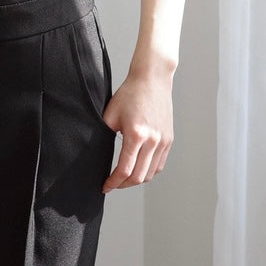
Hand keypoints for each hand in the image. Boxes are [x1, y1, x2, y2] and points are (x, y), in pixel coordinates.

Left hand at [100, 71, 173, 192]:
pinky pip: (159, 165)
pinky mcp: (169, 140)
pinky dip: (148, 172)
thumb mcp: (110, 115)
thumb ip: (104, 136)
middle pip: (138, 176)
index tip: (105, 186)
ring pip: (150, 174)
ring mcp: (163, 141)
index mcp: (136, 134)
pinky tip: (138, 169)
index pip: (124, 170)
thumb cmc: (130, 94)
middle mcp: (153, 140)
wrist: (152, 80)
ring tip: (124, 178)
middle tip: (112, 184)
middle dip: (123, 185)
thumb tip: (97, 155)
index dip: (113, 182)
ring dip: (136, 180)